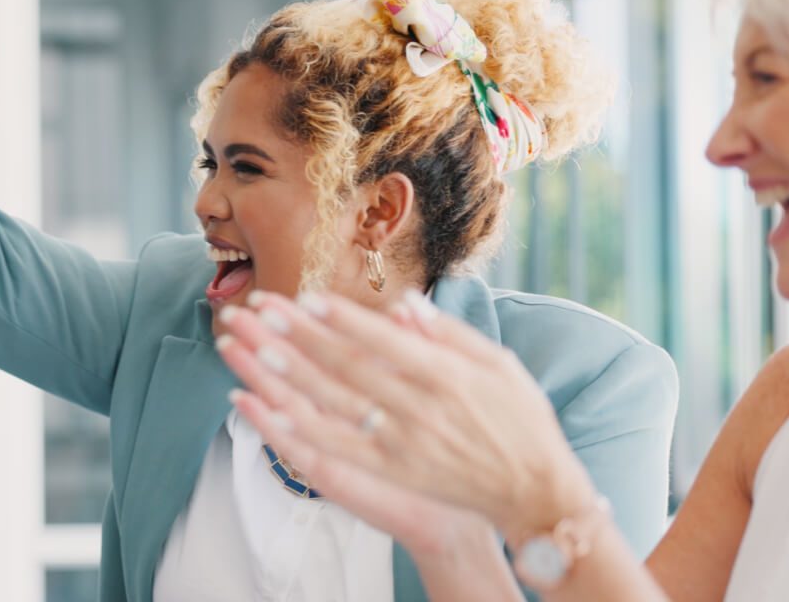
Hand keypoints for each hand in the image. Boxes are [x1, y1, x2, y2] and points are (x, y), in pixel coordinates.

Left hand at [215, 291, 598, 539]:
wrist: (534, 490)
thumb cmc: (520, 420)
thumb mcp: (500, 365)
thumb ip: (450, 332)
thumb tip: (404, 301)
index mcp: (447, 376)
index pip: (383, 341)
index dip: (341, 318)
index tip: (305, 297)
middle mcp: (420, 408)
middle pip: (347, 366)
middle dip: (299, 335)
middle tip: (262, 309)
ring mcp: (402, 442)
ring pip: (333, 403)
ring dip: (289, 374)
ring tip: (254, 347)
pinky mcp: (391, 470)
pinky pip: (335, 447)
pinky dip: (297, 427)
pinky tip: (268, 408)